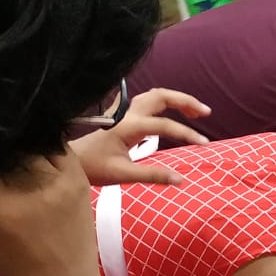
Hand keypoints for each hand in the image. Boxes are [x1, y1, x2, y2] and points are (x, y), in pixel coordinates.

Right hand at [0, 151, 100, 275]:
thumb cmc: (13, 265)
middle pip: (3, 151)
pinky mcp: (79, 179)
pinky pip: (58, 147)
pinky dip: (41, 146)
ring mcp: (59, 180)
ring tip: (9, 157)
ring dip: (15, 149)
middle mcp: (31, 187)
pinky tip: (31, 152)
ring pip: (29, 145)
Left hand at [71, 88, 210, 185]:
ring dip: (177, 99)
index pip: (163, 125)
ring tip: (196, 111)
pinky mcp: (122, 114)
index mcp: (127, 127)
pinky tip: (174, 111)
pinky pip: (149, 100)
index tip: (204, 144)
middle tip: (205, 112)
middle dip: (185, 101)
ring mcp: (124, 111)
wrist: (70, 160)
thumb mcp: (123, 175)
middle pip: (161, 96)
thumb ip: (154, 176)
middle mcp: (127, 114)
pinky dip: (166, 102)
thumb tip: (181, 180)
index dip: (186, 133)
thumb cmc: (93, 167)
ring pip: (155, 95)